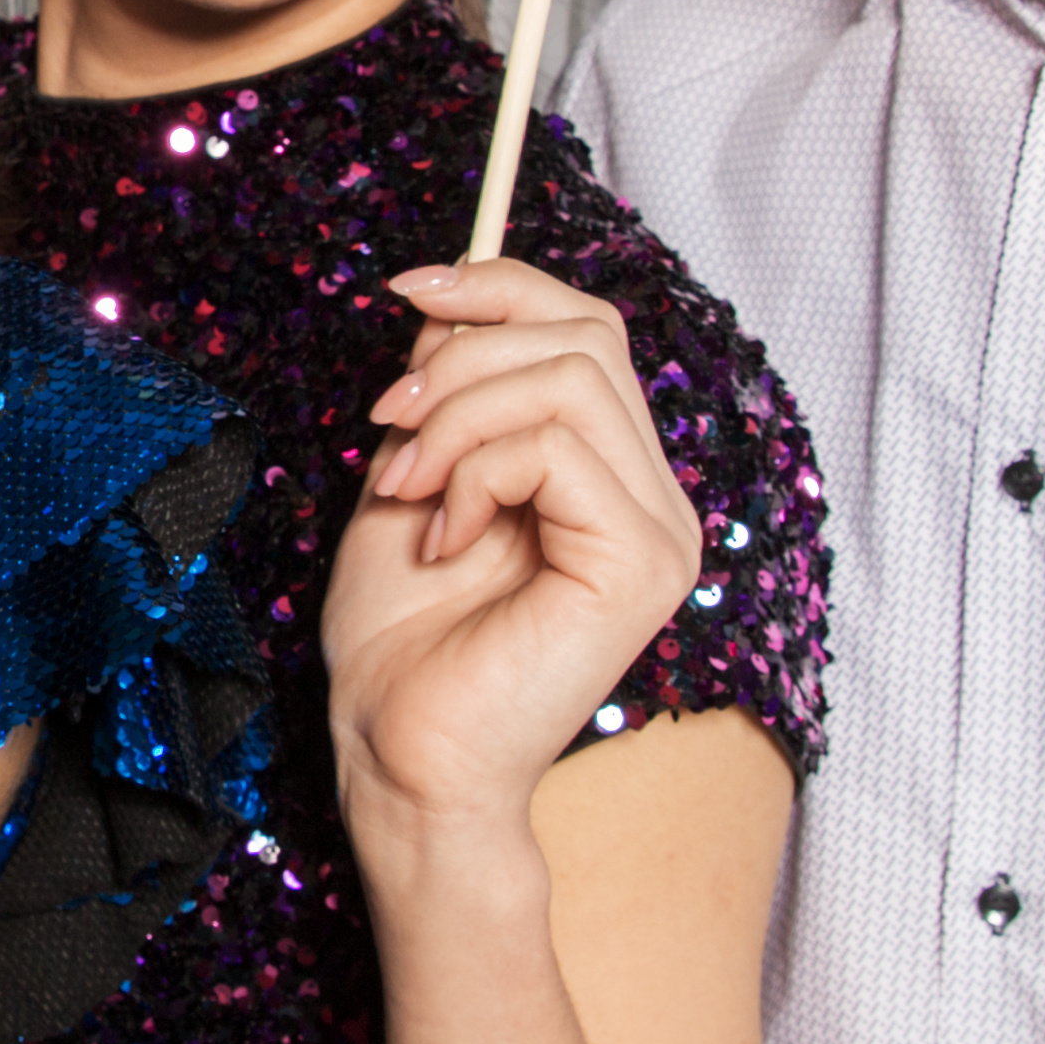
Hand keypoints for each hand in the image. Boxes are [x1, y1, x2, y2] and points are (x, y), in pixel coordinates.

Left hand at [323, 266, 705, 918]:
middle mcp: (652, 495)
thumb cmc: (403, 642)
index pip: (587, 328)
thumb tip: (449, 304)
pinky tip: (444, 538)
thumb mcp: (412, 478)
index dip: (498, 286)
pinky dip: (475, 473)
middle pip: (585, 334)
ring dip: (456, 415)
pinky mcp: (640, 564)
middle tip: (386, 423)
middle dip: (461, 356)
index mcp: (608, 473)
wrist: (401, 756)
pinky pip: (555, 448)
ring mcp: (659, 530)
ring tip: (405, 485)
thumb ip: (445, 396)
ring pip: (569, 378)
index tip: (405, 290)